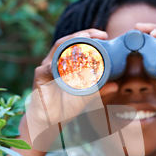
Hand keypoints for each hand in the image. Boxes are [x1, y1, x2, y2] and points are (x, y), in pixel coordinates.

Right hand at [26, 29, 118, 149]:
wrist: (50, 121)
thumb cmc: (67, 106)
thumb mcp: (87, 96)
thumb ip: (100, 90)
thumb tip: (116, 85)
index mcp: (68, 62)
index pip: (77, 43)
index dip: (90, 36)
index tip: (104, 35)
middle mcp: (57, 61)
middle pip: (68, 41)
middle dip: (82, 35)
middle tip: (98, 35)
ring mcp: (47, 66)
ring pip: (58, 49)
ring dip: (71, 43)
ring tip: (85, 42)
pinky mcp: (39, 76)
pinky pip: (48, 67)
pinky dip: (58, 65)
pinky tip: (67, 64)